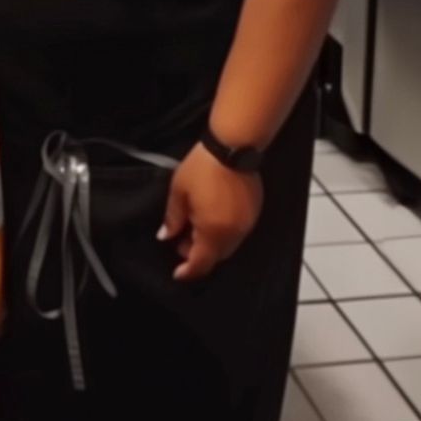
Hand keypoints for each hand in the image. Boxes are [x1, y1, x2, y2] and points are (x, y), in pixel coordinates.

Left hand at [158, 143, 263, 281]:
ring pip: (228, 246)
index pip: (201, 263)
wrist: (232, 147)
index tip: (177, 273)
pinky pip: (238, 233)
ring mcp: (247, 224)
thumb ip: (173, 219)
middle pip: (216, 257)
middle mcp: (233, 233)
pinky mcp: (254, 213)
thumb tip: (166, 236)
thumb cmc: (202, 168)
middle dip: (198, 255)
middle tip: (182, 242)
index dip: (188, 271)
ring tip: (195, 227)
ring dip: (211, 244)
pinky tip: (212, 219)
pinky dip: (223, 233)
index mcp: (213, 232)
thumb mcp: (179, 192)